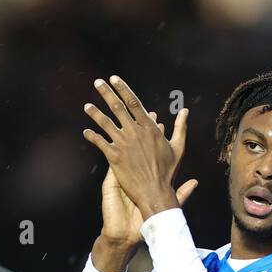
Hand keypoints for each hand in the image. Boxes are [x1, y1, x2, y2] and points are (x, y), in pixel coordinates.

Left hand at [83, 75, 197, 223]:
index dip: (123, 88)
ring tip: (87, 105)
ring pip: (106, 123)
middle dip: (106, 93)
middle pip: (118, 107)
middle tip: (98, 82)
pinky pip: (100, 143)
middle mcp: (135, 133)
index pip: (134, 102)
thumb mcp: (178, 147)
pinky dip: (92, 136)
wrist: (156, 193)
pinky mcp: (115, 157)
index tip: (114, 78)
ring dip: (95, 113)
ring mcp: (123, 144)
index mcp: (149, 128)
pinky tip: (85, 132)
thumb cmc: (168, 172)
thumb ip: (180, 127)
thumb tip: (185, 111)